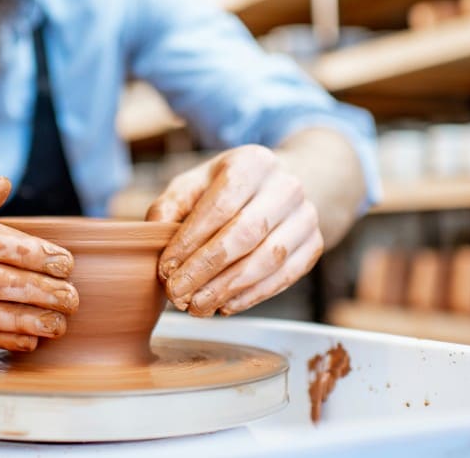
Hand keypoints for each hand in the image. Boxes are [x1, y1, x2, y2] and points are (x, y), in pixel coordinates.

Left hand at [147, 145, 322, 317]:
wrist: (281, 186)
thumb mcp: (196, 183)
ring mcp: (306, 216)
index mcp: (252, 162)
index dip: (190, 241)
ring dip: (228, 288)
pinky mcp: (314, 244)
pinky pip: (285, 276)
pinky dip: (253, 296)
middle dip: (206, 270)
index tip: (166, 268)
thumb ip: (171, 207)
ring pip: (268, 259)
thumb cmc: (229, 187)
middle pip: (245, 234)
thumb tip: (154, 240)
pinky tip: (226, 306)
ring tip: (196, 306)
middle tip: (177, 294)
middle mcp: (286, 186)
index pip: (220, 206)